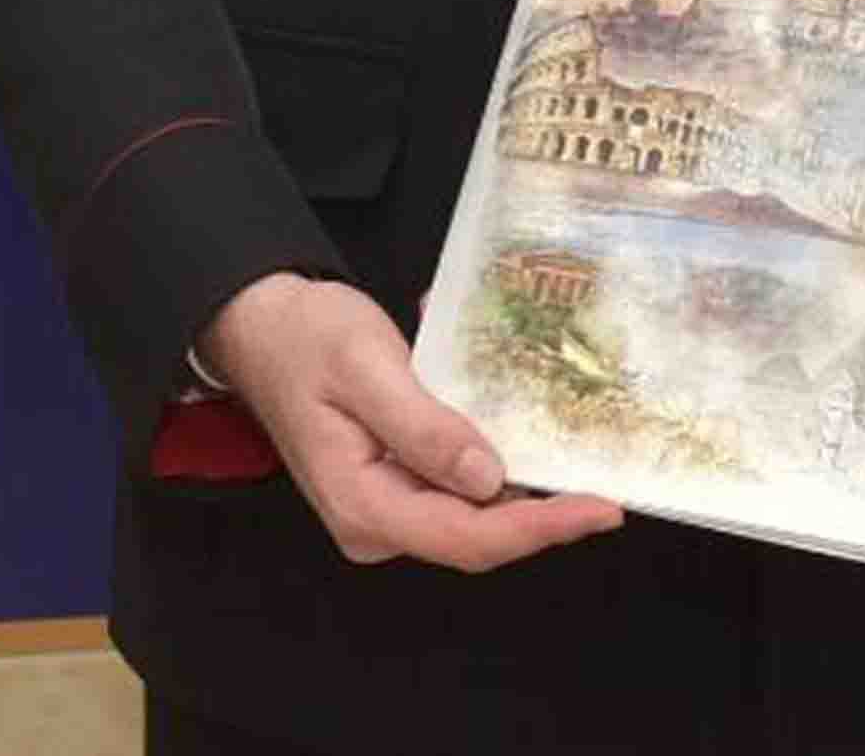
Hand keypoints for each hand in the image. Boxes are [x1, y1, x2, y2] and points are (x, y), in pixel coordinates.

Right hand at [195, 273, 624, 570]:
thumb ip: (424, 426)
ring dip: (522, 477)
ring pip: (473, 511)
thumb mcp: (367, 368)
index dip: (540, 528)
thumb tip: (488, 478)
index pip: (468, 537)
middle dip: (544, 511)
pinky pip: (457, 482)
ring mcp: (384, 506)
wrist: (259, 326)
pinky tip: (509, 408)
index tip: (600, 508)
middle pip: (477, 535)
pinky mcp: (394, 482)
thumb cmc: (305, 338)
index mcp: (363, 504)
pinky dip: (491, 452)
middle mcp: (375, 521)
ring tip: (568, 436)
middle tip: (606, 479)